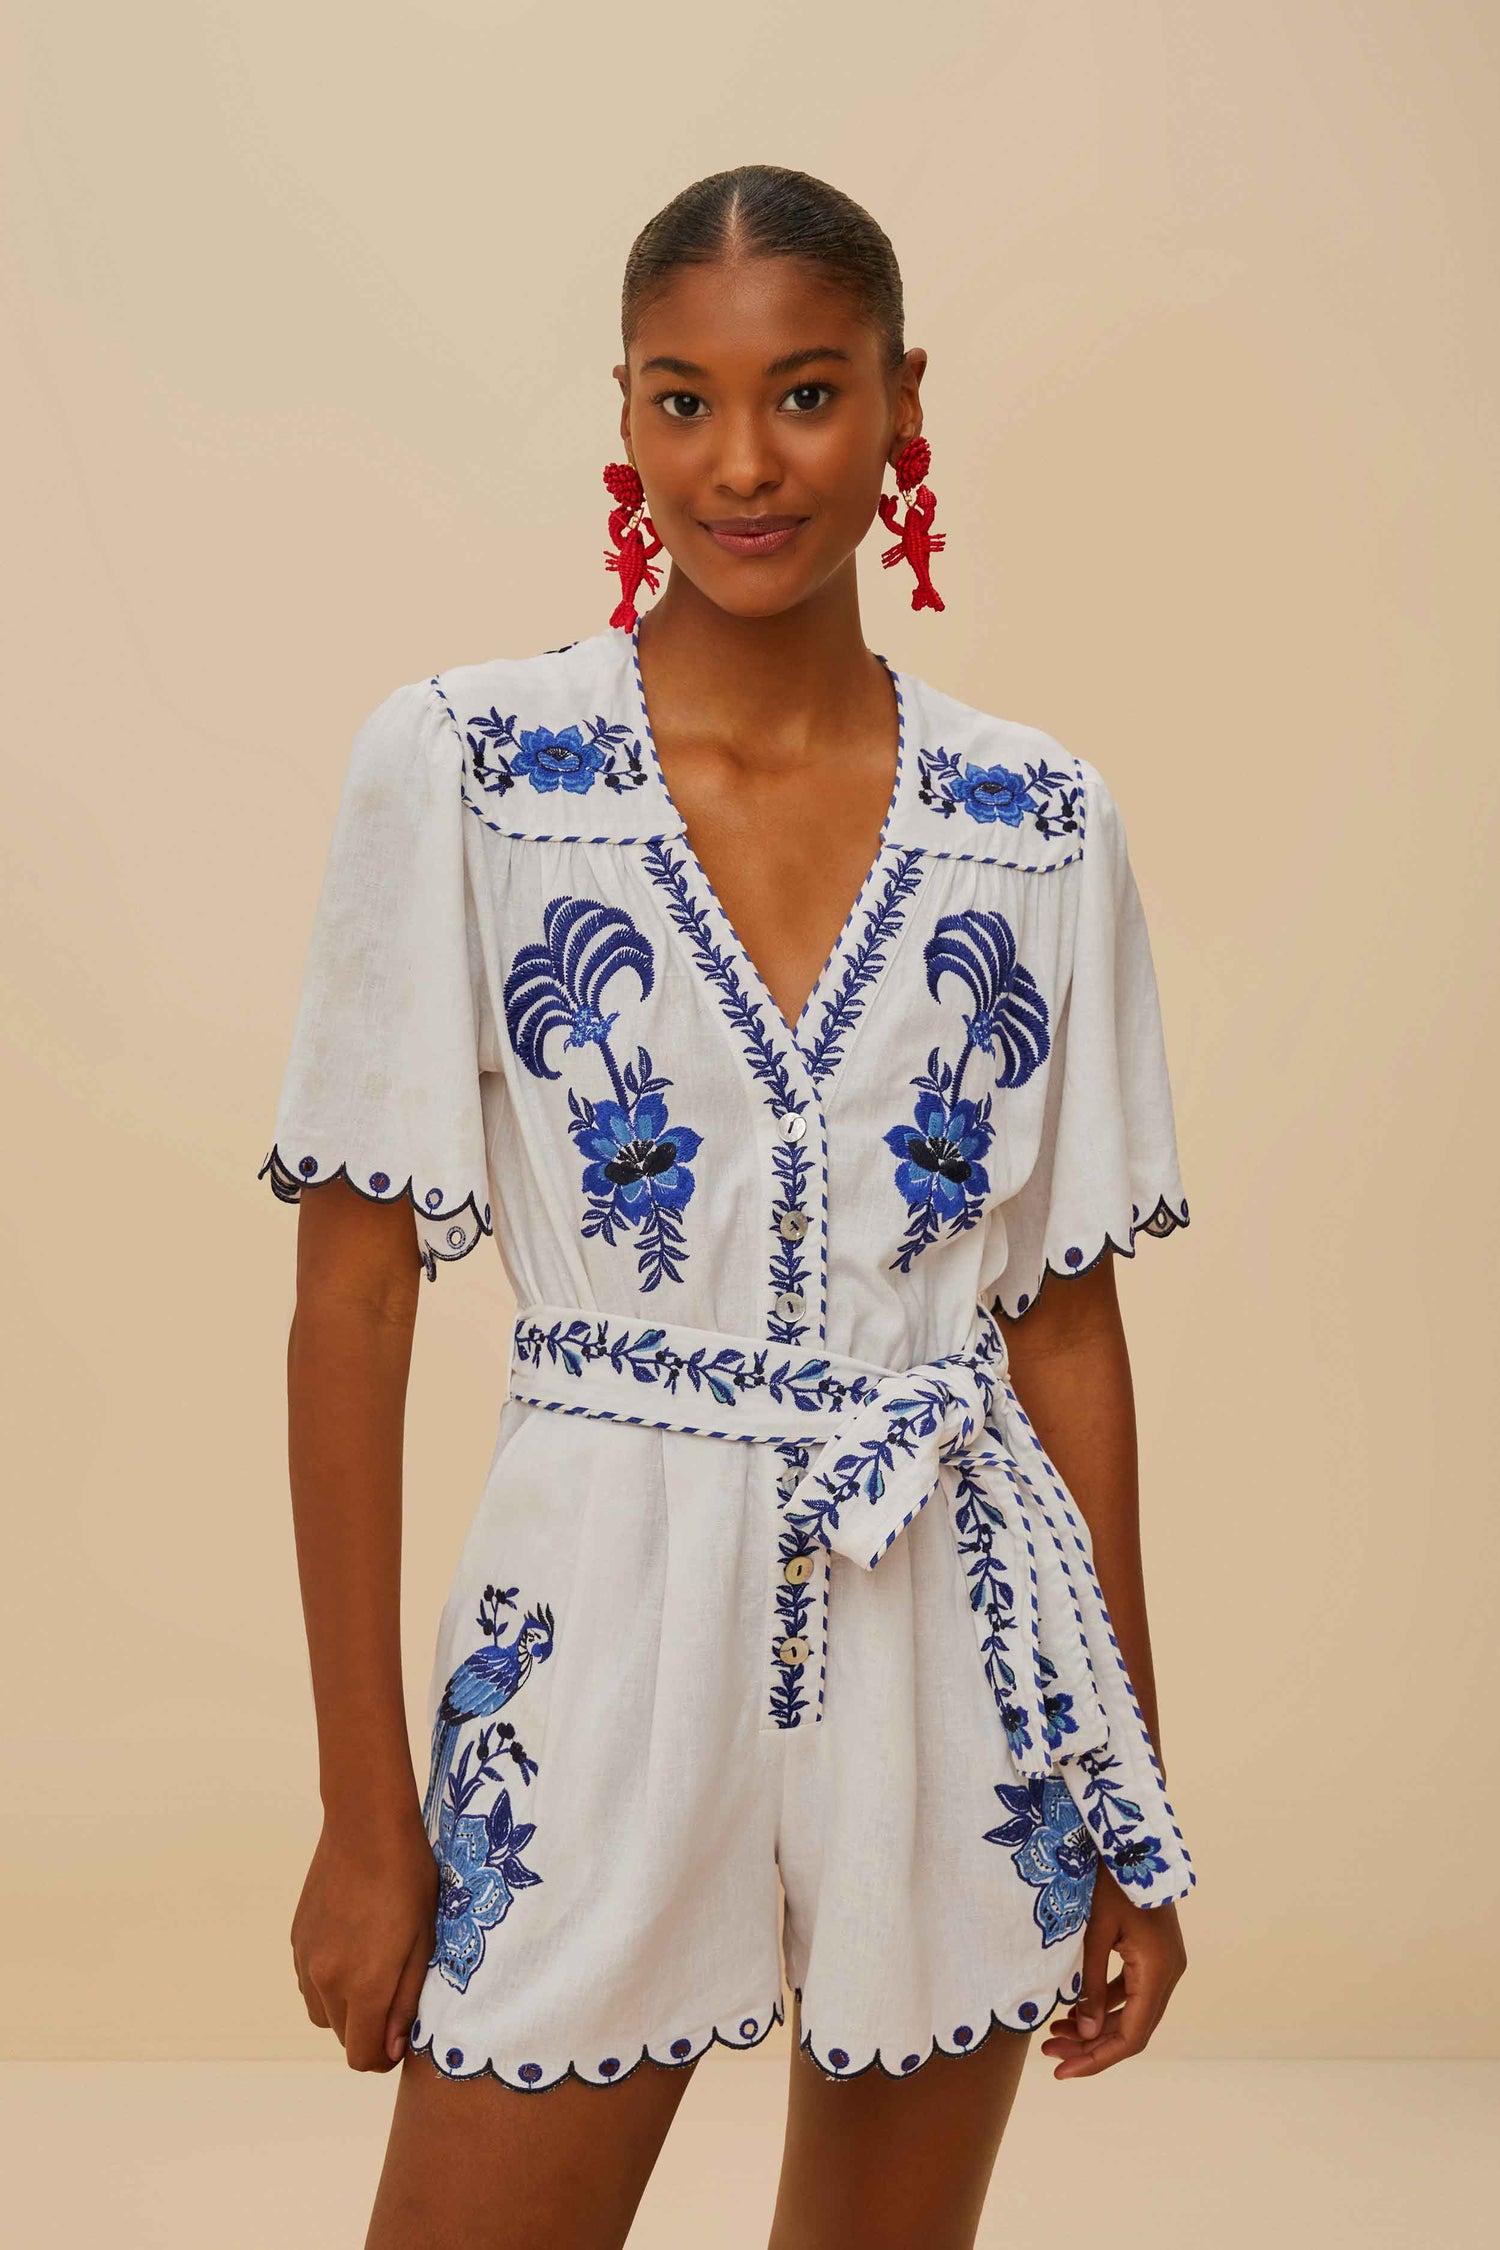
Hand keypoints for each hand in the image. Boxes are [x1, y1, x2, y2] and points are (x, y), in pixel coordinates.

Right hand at [291, 1807, 438, 2070]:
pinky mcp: (297, 1940)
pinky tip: (353, 1945)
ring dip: (345, 2007)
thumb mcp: (424, 1942)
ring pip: (322, 2012)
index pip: (362, 2056)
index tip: (400, 2038)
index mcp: (365, 1985)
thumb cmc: (408, 1880)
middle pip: (342, 2038)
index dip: (383, 2057)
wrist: (366, 1827)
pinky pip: (309, 1981)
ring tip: (373, 1968)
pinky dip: (328, 1981)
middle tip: (394, 1994)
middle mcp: (327, 1980)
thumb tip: (390, 2049)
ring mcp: (306, 1960)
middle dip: (368, 2030)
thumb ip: (405, 2002)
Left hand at [1039, 1864, 1185, 2079]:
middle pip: (1132, 2029)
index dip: (1098, 2059)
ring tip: (1055, 2034)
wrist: (1134, 1838)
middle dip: (1091, 2045)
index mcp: (1158, 1972)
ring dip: (1097, 2026)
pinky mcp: (1154, 1954)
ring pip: (1132, 2012)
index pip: (1132, 2036)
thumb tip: (1086, 2034)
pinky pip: (1132, 1991)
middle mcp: (1169, 1974)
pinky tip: (1075, 2009)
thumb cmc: (1111, 1880)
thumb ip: (1091, 1986)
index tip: (1064, 2071)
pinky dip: (1106, 2003)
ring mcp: (1164, 1964)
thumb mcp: (1094, 1932)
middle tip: (1051, 2054)